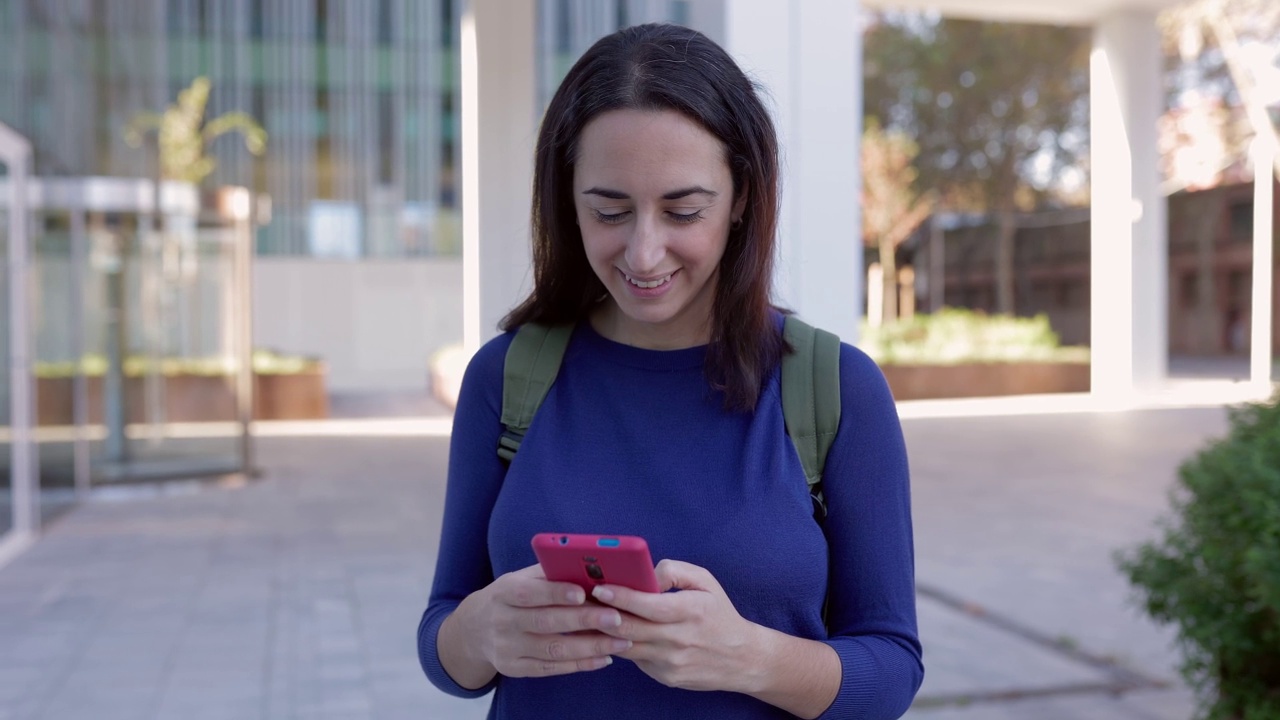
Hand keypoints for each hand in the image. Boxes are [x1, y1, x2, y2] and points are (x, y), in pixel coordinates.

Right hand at [452, 564, 634, 679]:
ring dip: (590, 647)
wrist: (474, 630)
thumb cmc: (511, 596)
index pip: (530, 593)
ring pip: (553, 650)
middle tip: (617, 618)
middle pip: (545, 622)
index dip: (556, 593)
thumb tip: (592, 567)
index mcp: (504, 592)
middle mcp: (503, 622)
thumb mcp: (521, 579)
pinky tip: (604, 658)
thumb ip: (551, 573)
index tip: (584, 592)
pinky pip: (551, 668)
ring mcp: (507, 648)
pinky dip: (580, 664)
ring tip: (621, 642)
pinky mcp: (514, 669)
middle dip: (583, 621)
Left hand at [590, 559, 766, 692]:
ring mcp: (672, 662)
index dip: (621, 596)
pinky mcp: (666, 677)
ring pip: (626, 646)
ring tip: (589, 616)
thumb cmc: (719, 614)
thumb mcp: (705, 582)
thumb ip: (674, 571)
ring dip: (605, 632)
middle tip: (583, 601)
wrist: (741, 658)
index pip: (648, 605)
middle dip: (602, 614)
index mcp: (691, 610)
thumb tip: (645, 574)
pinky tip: (611, 633)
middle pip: (630, 628)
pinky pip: (635, 659)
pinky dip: (621, 645)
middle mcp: (680, 639)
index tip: (599, 588)